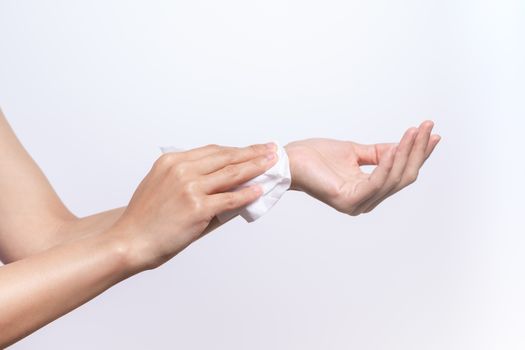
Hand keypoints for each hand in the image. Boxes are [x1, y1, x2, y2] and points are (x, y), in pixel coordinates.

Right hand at [111, 142, 277, 269]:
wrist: (129, 241)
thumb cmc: (144, 219)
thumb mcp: (160, 186)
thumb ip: (188, 179)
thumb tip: (218, 181)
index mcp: (171, 161)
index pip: (212, 151)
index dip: (235, 150)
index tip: (251, 148)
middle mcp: (181, 170)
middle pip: (226, 157)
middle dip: (252, 153)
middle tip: (271, 149)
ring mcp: (190, 188)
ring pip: (231, 174)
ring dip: (256, 167)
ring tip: (272, 164)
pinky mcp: (197, 208)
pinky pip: (230, 199)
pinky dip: (247, 194)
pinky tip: (260, 189)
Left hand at [284, 121, 439, 214]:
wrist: (291, 159)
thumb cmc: (317, 157)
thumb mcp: (355, 151)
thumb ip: (380, 153)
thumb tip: (404, 146)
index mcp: (368, 192)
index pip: (401, 173)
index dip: (418, 153)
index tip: (432, 133)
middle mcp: (366, 201)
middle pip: (403, 177)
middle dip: (418, 151)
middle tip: (428, 127)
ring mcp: (357, 204)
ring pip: (393, 179)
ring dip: (406, 153)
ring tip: (414, 132)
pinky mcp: (348, 200)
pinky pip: (376, 181)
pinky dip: (388, 164)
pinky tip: (396, 148)